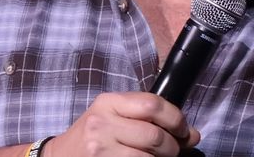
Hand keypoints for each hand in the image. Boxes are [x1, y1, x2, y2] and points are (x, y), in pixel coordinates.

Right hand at [45, 92, 200, 156]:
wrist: (60, 156)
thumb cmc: (93, 135)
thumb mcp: (114, 115)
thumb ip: (149, 118)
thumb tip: (193, 135)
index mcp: (109, 102)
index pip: (152, 104)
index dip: (176, 118)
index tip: (184, 130)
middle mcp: (102, 123)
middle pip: (154, 135)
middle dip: (173, 146)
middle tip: (175, 150)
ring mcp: (100, 148)